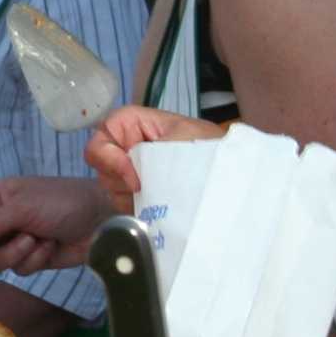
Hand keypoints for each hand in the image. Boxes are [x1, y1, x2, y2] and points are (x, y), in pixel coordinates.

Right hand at [0, 173, 109, 274]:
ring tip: (37, 241)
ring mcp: (17, 241)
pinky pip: (20, 269)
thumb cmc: (62, 202)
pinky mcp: (33, 259)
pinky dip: (34, 260)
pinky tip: (50, 248)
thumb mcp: (21, 208)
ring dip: (17, 254)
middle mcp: (2, 220)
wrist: (103, 219)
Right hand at [83, 105, 224, 208]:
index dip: (109, 157)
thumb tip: (131, 180)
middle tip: (148, 189)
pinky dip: (139, 210)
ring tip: (161, 199)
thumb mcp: (181, 139)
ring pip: (112, 188)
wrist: (233, 175)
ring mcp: (133, 173)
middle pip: (103, 166)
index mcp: (134, 126)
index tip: (134, 178)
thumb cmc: (210, 148)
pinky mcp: (140, 195)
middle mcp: (129, 148)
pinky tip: (158, 210)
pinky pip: (125, 205)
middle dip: (122, 181)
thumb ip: (150, 153)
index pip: (102, 136)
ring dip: (131, 197)